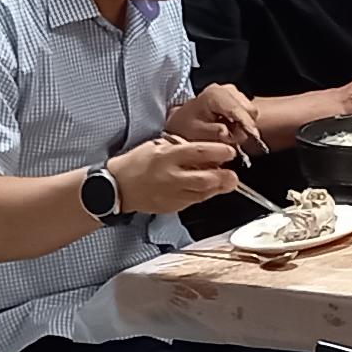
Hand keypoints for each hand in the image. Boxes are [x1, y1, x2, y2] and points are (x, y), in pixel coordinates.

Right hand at [111, 135, 242, 212]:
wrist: (117, 187)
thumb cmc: (136, 163)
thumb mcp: (157, 146)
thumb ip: (181, 147)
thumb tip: (205, 149)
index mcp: (167, 156)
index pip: (198, 153)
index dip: (218, 152)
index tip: (229, 151)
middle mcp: (171, 176)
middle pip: (205, 178)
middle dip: (224, 176)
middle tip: (233, 173)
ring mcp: (172, 194)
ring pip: (203, 193)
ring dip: (218, 187)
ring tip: (226, 181)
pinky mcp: (172, 206)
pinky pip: (194, 201)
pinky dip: (205, 195)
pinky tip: (209, 189)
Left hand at [170, 84, 266, 154]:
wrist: (182, 121)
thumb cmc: (187, 127)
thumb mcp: (196, 133)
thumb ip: (213, 132)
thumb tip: (227, 132)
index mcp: (214, 95)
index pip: (236, 109)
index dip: (246, 123)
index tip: (253, 136)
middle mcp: (225, 89)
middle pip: (248, 108)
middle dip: (245, 125)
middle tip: (236, 138)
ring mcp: (231, 91)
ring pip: (250, 110)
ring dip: (244, 124)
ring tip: (230, 132)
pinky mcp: (235, 96)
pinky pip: (247, 110)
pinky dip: (243, 120)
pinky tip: (231, 126)